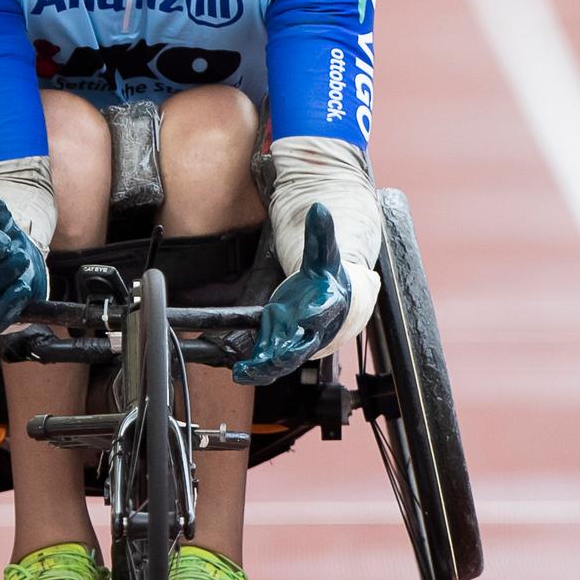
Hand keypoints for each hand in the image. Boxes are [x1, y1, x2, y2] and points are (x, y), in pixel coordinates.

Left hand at [234, 202, 351, 385]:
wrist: (341, 306)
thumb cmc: (330, 282)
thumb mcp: (325, 257)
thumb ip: (321, 235)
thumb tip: (319, 207)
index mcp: (328, 306)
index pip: (325, 310)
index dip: (317, 313)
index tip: (306, 315)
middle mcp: (315, 330)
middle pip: (304, 344)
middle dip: (288, 351)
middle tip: (272, 355)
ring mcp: (299, 343)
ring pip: (285, 360)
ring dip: (266, 367)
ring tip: (245, 371)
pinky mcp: (284, 350)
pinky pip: (271, 365)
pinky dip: (256, 371)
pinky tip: (239, 372)